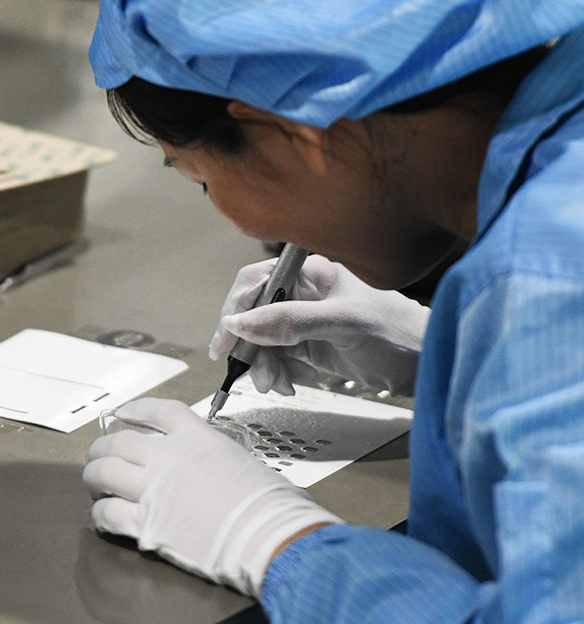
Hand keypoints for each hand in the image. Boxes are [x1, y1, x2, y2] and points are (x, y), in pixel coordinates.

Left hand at [83, 398, 341, 596]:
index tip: (123, 413)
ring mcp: (154, 490)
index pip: (158, 412)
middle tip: (99, 456)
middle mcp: (169, 458)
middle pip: (119, 441)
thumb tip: (218, 469)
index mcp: (198, 438)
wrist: (270, 536)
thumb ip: (220, 459)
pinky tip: (101, 517)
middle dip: (103, 447)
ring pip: (103, 472)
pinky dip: (99, 514)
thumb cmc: (273, 506)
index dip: (135, 409)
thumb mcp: (246, 463)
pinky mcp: (147, 525)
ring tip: (94, 483)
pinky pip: (107, 514)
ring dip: (93, 477)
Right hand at [209, 254, 429, 395]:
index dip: (236, 309)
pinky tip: (293, 383)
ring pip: (262, 340)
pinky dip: (278, 373)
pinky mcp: (310, 345)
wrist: (430, 366)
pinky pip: (278, 357)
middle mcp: (304, 293)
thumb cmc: (399, 333)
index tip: (227, 341)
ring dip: (263, 365)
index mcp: (311, 273)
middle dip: (249, 346)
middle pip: (254, 314)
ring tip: (279, 384)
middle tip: (252, 373)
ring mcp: (305, 320)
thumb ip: (291, 321)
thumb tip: (241, 324)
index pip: (256, 282)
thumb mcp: (344, 324)